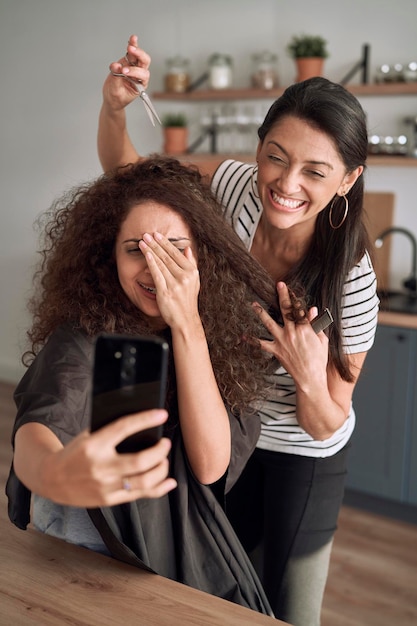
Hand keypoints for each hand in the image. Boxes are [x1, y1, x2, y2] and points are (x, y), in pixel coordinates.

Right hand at [38, 409, 176, 506]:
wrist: (51, 479)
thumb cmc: (74, 453)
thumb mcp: (87, 436)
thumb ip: (110, 431)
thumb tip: (141, 423)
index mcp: (94, 445)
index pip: (124, 428)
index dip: (145, 419)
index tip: (162, 414)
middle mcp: (101, 467)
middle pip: (140, 461)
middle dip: (160, 451)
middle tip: (165, 443)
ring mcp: (105, 486)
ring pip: (144, 481)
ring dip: (161, 469)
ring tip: (163, 460)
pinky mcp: (109, 500)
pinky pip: (140, 495)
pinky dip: (159, 489)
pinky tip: (169, 482)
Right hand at [103, 35, 151, 111]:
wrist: (112, 99)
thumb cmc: (116, 98)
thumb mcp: (116, 92)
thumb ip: (116, 79)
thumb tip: (116, 66)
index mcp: (141, 85)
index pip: (142, 75)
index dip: (133, 72)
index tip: (124, 71)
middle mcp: (139, 75)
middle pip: (144, 63)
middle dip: (139, 55)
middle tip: (131, 50)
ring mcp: (133, 67)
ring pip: (138, 56)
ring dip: (135, 48)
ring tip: (133, 39)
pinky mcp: (126, 62)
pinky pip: (130, 53)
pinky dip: (131, 45)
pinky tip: (132, 39)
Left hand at [139, 232, 200, 330]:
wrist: (185, 319)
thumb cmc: (187, 300)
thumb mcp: (194, 281)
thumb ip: (191, 264)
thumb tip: (187, 249)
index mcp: (192, 272)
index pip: (176, 254)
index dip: (165, 243)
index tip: (157, 235)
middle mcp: (185, 277)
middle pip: (167, 257)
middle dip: (155, 244)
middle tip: (146, 234)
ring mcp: (175, 285)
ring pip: (161, 264)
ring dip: (150, 251)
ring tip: (142, 242)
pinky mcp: (166, 292)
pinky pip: (157, 274)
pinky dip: (151, 263)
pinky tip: (146, 255)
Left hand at [253, 281, 328, 383]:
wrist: (310, 378)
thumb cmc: (318, 359)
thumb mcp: (322, 340)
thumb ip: (316, 324)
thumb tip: (312, 309)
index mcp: (305, 329)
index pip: (300, 309)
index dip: (296, 297)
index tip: (290, 288)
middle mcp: (292, 332)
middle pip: (286, 310)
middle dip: (282, 296)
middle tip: (279, 285)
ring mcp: (282, 341)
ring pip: (269, 323)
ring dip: (261, 313)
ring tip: (253, 304)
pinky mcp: (275, 350)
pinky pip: (261, 344)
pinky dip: (251, 340)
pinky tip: (242, 336)